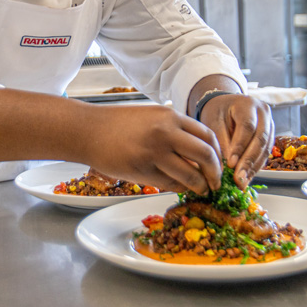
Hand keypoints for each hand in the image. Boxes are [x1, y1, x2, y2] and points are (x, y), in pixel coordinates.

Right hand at [84, 103, 222, 193]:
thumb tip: (197, 151)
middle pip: (206, 155)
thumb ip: (173, 129)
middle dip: (215, 173)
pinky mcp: (142, 170)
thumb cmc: (117, 124)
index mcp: (169, 116)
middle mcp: (165, 132)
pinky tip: (180, 188)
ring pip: (191, 175)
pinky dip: (180, 189)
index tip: (218, 164)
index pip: (207, 136)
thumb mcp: (151, 116)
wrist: (88, 131)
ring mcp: (154, 152)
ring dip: (200, 186)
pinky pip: (171, 184)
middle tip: (216, 183)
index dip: (217, 153)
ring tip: (201, 190)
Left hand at [198, 95, 272, 187]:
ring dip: (254, 167)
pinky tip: (246, 178)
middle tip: (238, 179)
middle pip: (260, 138)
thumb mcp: (213, 121)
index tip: (230, 164)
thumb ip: (221, 141)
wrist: (225, 105)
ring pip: (265, 148)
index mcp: (247, 104)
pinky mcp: (270, 136)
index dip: (240, 147)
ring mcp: (269, 124)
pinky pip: (265, 153)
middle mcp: (263, 112)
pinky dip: (256, 166)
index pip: (247, 127)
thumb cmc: (217, 111)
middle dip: (249, 161)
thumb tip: (227, 166)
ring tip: (242, 182)